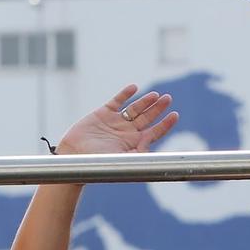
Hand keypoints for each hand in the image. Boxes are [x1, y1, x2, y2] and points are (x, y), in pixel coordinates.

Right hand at [57, 84, 177, 155]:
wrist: (74, 156)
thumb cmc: (98, 162)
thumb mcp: (121, 158)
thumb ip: (137, 152)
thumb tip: (151, 141)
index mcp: (134, 144)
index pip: (154, 132)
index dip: (165, 124)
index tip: (175, 115)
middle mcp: (127, 132)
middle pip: (147, 118)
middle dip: (158, 108)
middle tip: (168, 98)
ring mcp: (115, 122)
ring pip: (135, 108)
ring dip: (145, 101)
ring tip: (156, 95)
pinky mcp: (103, 113)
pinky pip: (117, 101)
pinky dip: (125, 94)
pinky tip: (134, 87)